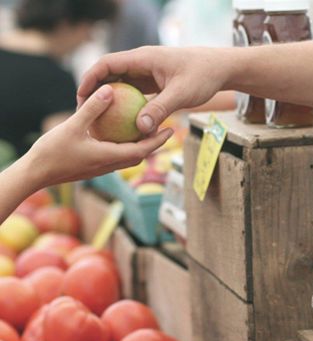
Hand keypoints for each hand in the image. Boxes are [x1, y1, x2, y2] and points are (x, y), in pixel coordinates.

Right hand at [27, 84, 172, 189]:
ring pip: (127, 158)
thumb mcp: (73, 126)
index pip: (142, 150)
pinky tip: (119, 134)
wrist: (36, 174)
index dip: (158, 141)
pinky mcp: (93, 167)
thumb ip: (92, 109)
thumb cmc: (53, 152)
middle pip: (139, 155)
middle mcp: (109, 165)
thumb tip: (109, 90)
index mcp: (109, 157)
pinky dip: (124, 147)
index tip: (171, 130)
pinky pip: (115, 156)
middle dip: (154, 144)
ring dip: (140, 146)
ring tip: (146, 130)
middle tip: (165, 128)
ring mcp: (101, 168)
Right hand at [77, 46, 231, 134]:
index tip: (81, 97)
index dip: (90, 79)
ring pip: (120, 86)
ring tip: (98, 121)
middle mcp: (141, 64)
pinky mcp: (153, 84)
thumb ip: (160, 109)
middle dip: (94, 92)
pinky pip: (133, 95)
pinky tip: (122, 125)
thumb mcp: (181, 94)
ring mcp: (147, 74)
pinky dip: (125, 107)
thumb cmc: (203, 76)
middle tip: (84, 113)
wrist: (220, 69)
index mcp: (143, 58)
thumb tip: (140, 129)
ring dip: (109, 101)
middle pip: (109, 75)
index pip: (107, 64)